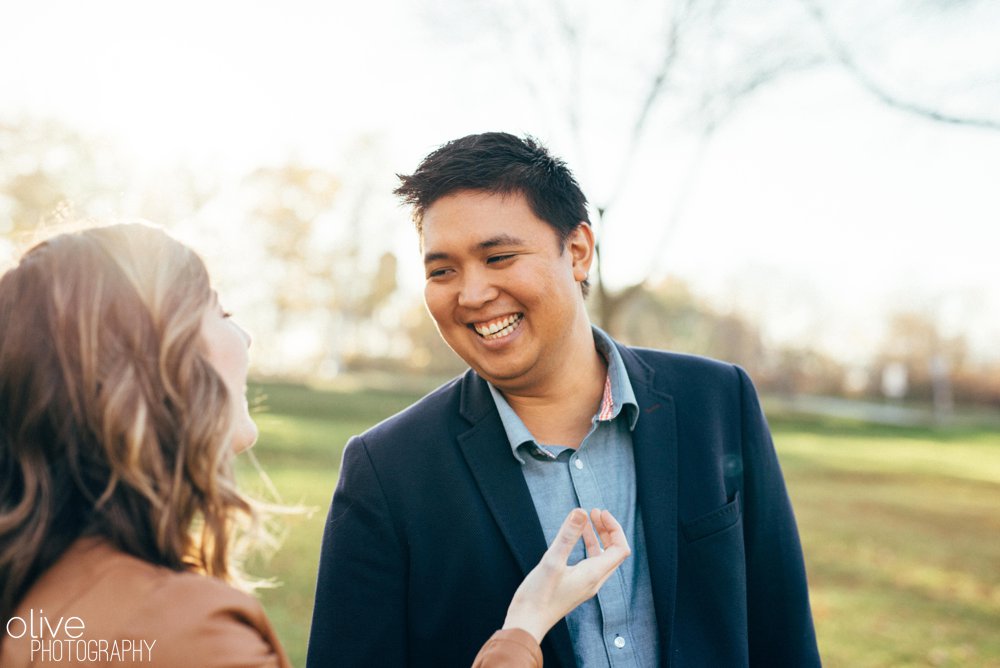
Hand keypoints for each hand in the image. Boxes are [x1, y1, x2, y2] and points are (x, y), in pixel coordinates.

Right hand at [502, 508, 630, 642]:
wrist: (526, 623)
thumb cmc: (538, 596)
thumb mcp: (552, 561)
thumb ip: (567, 536)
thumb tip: (580, 511)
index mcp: (594, 574)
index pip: (620, 549)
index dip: (614, 528)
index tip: (600, 512)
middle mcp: (594, 581)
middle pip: (613, 552)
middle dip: (607, 530)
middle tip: (594, 512)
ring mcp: (585, 585)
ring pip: (601, 557)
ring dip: (597, 537)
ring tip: (586, 520)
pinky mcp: (575, 586)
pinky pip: (589, 563)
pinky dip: (586, 547)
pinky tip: (574, 540)